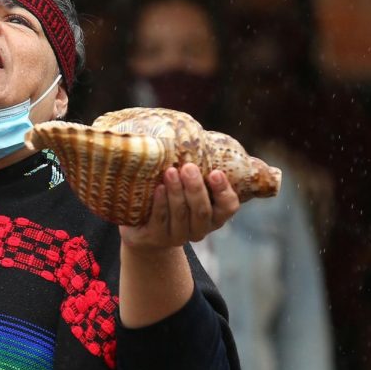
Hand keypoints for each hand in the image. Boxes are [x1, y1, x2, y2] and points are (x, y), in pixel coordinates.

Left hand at [119, 163, 239, 249]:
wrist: (142, 229)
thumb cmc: (170, 198)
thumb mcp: (186, 185)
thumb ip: (196, 168)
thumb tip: (191, 131)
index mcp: (214, 216)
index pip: (228, 207)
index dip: (224, 191)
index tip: (215, 172)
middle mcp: (199, 229)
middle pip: (202, 212)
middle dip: (196, 188)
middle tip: (188, 167)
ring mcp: (177, 236)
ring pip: (181, 216)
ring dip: (177, 193)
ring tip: (170, 172)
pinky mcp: (155, 238)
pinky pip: (159, 221)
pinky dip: (160, 204)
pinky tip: (158, 188)